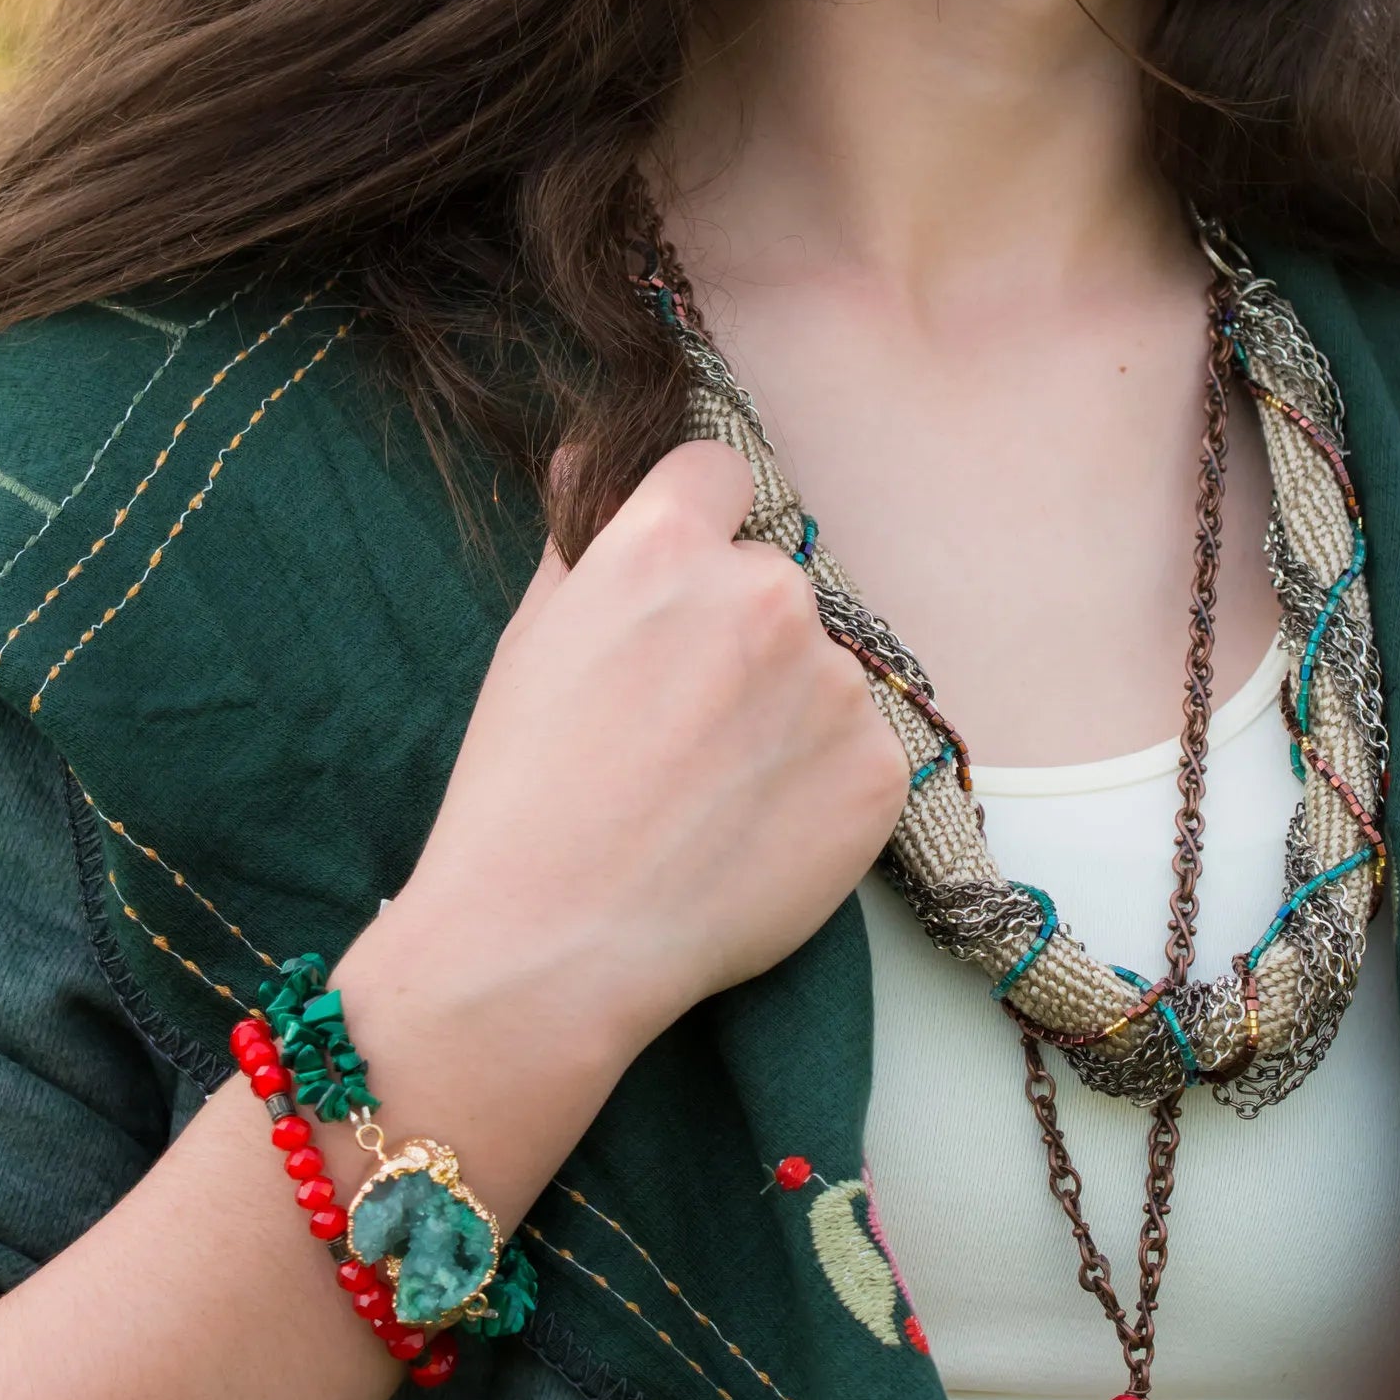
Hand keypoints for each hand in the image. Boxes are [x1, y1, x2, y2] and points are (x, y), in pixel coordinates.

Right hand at [340, 438, 911, 1070]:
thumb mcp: (531, 638)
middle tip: (675, 724)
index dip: (695, 527)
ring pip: (820, 669)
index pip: (718, 474)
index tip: (676, 587)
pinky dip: (819, 783)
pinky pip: (860, 750)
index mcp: (670, 548)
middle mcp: (765, 595)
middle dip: (736, 632)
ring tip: (707, 793)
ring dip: (783, 709)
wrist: (551, 945)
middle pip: (773, 578)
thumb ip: (578, 532)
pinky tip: (750, 831)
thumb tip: (591, 453)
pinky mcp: (878, 772)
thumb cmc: (522, 790)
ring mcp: (832, 685)